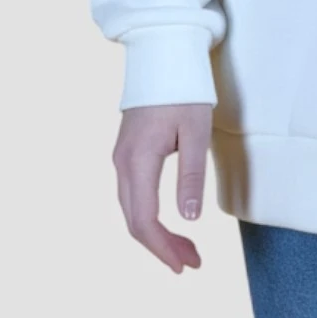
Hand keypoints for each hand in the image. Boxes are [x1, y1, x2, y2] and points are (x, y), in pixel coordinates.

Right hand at [112, 103, 213, 272]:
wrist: (162, 53)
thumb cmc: (183, 89)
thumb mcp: (195, 131)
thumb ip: (191, 174)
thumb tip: (190, 219)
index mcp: (138, 161)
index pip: (144, 220)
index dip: (163, 247)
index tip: (186, 264)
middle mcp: (122, 163)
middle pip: (134, 221)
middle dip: (161, 246)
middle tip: (191, 262)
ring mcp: (121, 158)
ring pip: (132, 209)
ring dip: (155, 233)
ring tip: (185, 248)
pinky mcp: (127, 152)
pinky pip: (132, 195)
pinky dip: (149, 215)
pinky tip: (168, 222)